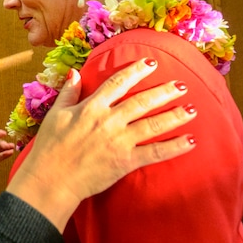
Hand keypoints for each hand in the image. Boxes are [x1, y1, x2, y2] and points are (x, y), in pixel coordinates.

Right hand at [7, 58, 196, 230]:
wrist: (51, 179)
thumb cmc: (50, 147)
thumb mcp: (55, 114)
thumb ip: (68, 92)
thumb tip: (74, 72)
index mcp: (91, 107)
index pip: (118, 82)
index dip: (136, 71)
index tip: (151, 62)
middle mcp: (109, 121)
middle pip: (142, 102)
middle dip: (163, 92)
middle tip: (181, 84)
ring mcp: (119, 141)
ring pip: (153, 125)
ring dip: (175, 116)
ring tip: (192, 109)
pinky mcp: (125, 162)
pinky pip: (155, 153)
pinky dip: (174, 147)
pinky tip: (190, 141)